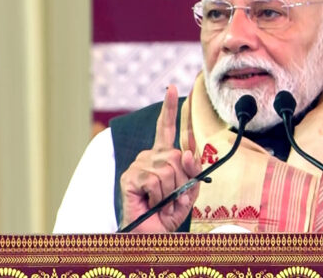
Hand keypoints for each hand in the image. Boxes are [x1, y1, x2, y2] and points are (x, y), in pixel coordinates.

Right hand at [119, 85, 201, 232]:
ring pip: (169, 169)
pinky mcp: (129, 177)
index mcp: (162, 157)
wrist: (149, 235)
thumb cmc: (166, 214)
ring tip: (160, 201)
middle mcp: (148, 157)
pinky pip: (156, 180)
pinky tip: (149, 201)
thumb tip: (187, 151)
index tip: (172, 87)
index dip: (169, 108)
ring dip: (170, 191)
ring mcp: (137, 165)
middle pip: (178, 156)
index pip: (166, 128)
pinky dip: (159, 196)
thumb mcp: (189, 191)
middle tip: (172, 197)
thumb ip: (193, 171)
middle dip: (182, 180)